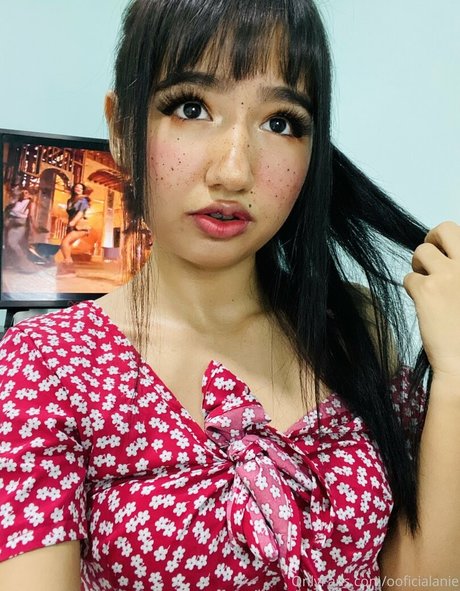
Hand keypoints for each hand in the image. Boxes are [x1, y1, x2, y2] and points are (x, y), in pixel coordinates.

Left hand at [404, 221, 459, 378]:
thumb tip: (451, 262)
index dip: (451, 245)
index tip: (449, 257)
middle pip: (445, 229)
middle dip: (433, 239)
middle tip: (430, 258)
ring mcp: (449, 274)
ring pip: (421, 252)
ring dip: (420, 267)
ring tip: (427, 286)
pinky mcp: (427, 290)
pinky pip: (409, 278)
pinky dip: (412, 289)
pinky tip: (423, 304)